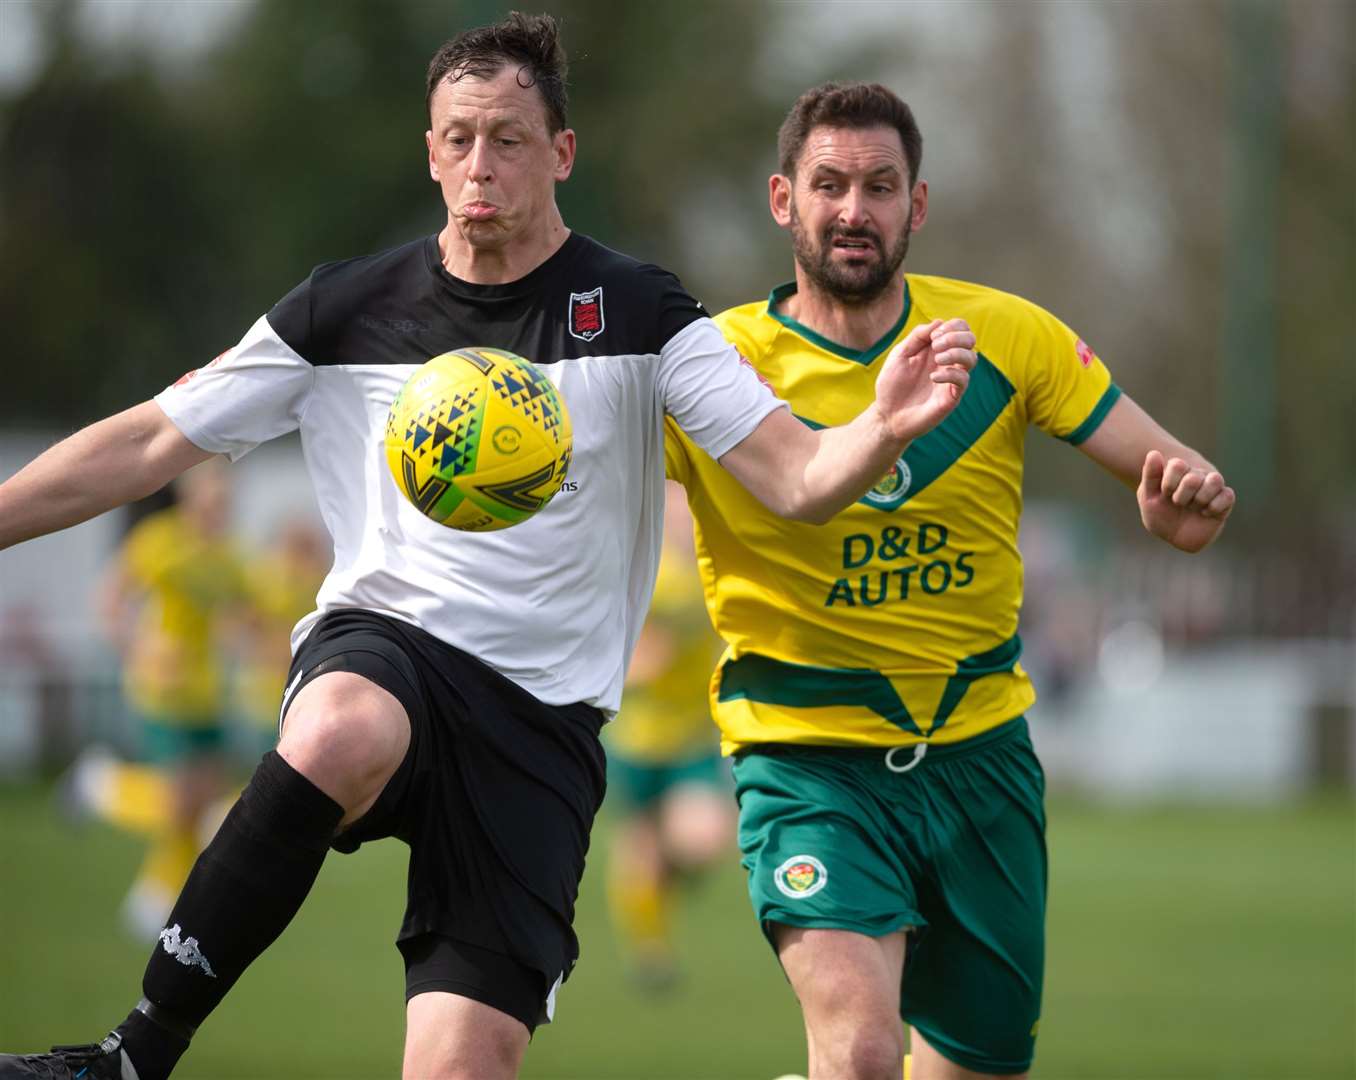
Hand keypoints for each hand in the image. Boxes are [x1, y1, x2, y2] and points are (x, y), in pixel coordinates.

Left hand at [872, 318, 975, 443]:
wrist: (887, 414)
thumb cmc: (892, 385)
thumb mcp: (900, 354)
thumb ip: (917, 337)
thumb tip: (939, 322)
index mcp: (936, 348)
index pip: (959, 329)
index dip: (952, 326)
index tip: (934, 335)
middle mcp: (947, 362)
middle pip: (970, 340)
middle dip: (956, 336)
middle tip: (936, 345)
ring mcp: (951, 379)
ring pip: (972, 358)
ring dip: (956, 352)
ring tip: (937, 359)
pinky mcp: (952, 397)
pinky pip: (963, 380)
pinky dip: (950, 374)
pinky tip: (933, 377)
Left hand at [1137, 450, 1234, 552]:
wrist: (1175, 535)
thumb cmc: (1160, 513)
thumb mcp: (1148, 497)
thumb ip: (1150, 475)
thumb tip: (1154, 453)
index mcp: (1178, 471)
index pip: (1177, 465)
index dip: (1169, 483)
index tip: (1165, 493)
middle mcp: (1197, 476)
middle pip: (1192, 478)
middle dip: (1181, 496)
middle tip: (1178, 503)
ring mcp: (1211, 488)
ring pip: (1216, 480)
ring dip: (1200, 498)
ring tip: (1194, 506)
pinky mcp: (1224, 502)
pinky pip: (1228, 496)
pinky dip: (1215, 506)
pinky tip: (1205, 513)